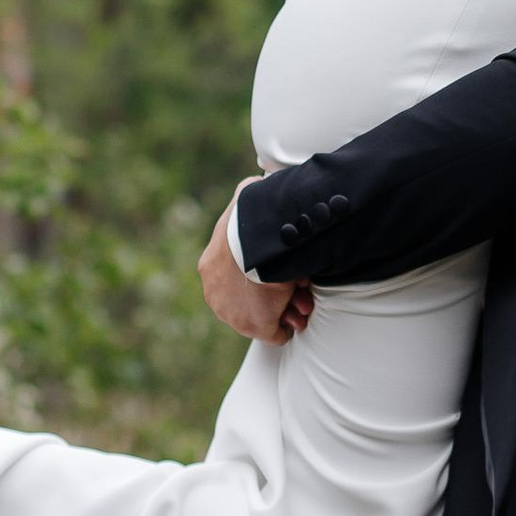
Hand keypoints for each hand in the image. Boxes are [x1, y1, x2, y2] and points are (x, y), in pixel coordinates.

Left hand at [198, 186, 312, 344]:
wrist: (253, 243)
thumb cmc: (253, 217)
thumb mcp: (248, 198)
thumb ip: (249, 196)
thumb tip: (256, 182)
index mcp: (211, 266)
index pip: (238, 276)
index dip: (266, 273)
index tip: (285, 268)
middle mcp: (216, 293)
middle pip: (251, 298)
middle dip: (277, 296)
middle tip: (300, 290)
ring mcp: (232, 313)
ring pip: (264, 315)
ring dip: (287, 309)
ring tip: (304, 303)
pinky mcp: (253, 326)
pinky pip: (274, 333)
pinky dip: (288, 325)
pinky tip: (301, 315)